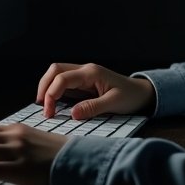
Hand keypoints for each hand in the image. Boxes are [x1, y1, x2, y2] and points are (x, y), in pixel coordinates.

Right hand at [37, 61, 155, 119]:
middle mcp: (85, 70)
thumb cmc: (130, 96)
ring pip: (57, 73)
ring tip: (46, 106)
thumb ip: (93, 108)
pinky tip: (54, 103)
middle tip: (43, 108)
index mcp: (91, 73)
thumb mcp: (114, 104)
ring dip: (48, 87)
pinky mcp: (83, 82)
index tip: (49, 113)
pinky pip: (64, 81)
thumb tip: (73, 114)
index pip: (63, 78)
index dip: (51, 94)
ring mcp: (83, 74)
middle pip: (55, 69)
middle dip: (44, 87)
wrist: (141, 93)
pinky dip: (55, 90)